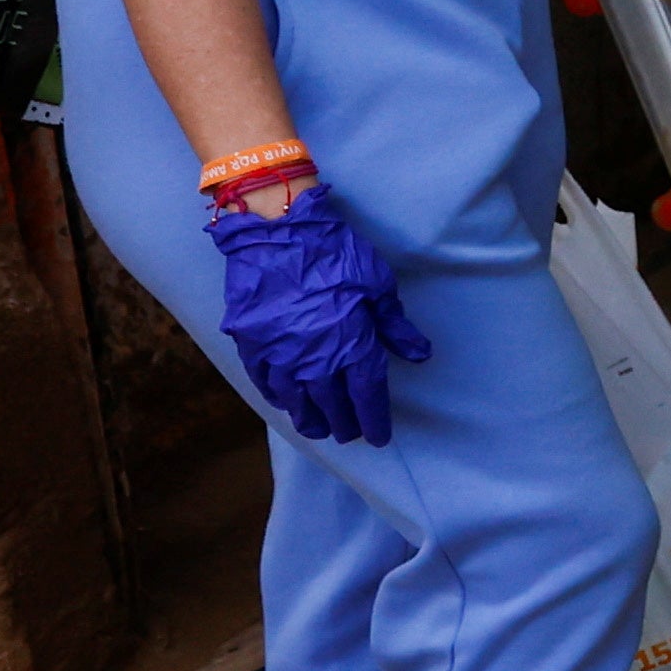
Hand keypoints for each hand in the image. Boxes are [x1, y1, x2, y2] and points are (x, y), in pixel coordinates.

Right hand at [201, 185, 425, 445]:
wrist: (277, 233)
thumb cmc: (334, 254)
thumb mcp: (378, 285)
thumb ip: (395, 326)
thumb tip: (418, 355)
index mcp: (352, 346)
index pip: (366, 395)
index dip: (374, 419)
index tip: (380, 437)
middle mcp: (315, 360)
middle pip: (331, 404)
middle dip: (343, 423)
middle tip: (349, 435)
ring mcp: (279, 354)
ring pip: (296, 400)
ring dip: (309, 418)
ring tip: (319, 429)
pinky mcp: (251, 344)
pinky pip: (265, 381)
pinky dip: (278, 397)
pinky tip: (286, 404)